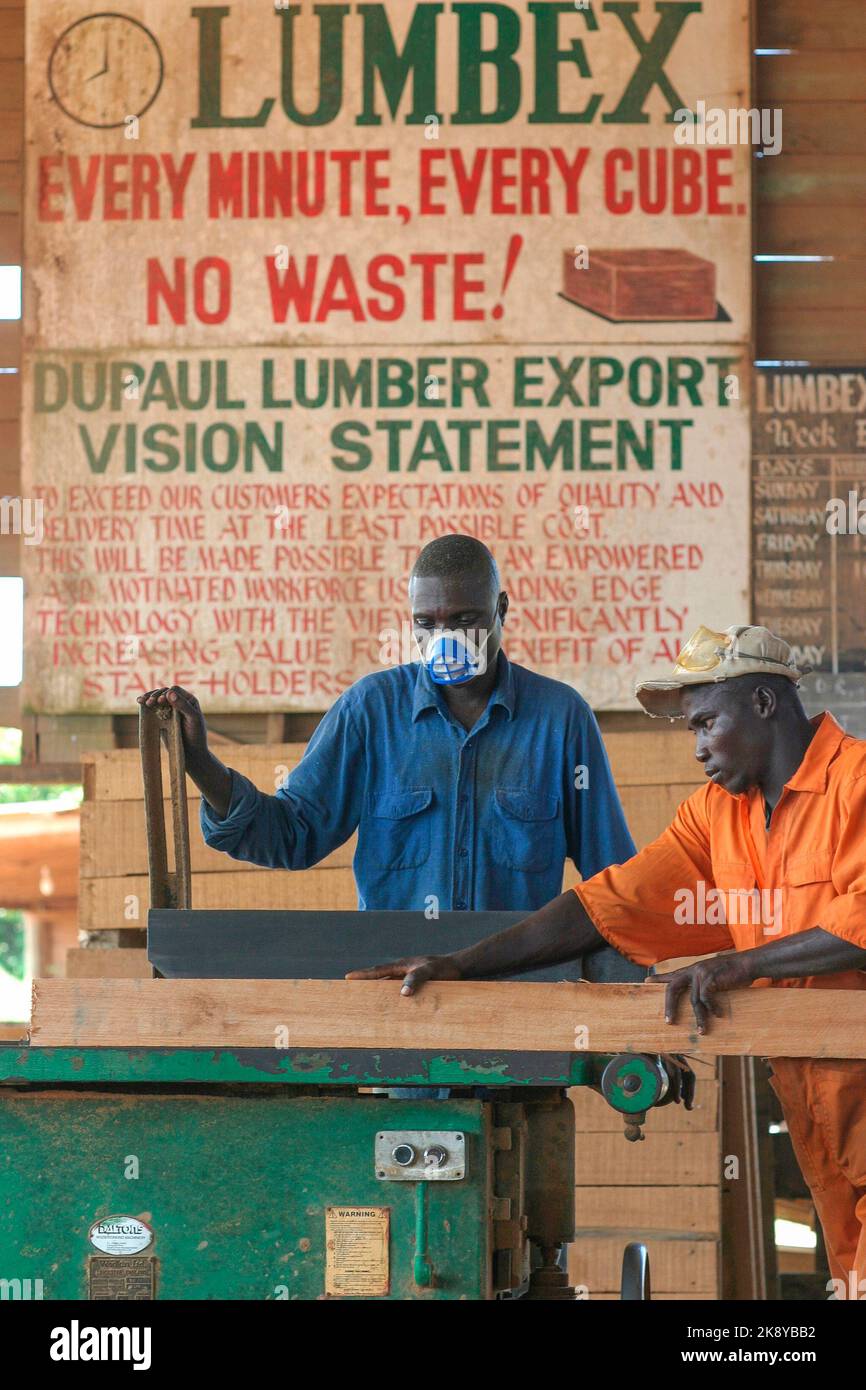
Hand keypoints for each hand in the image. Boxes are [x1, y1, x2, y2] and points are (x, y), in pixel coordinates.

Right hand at [137, 686, 208, 764]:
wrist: (192, 752)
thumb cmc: (196, 735)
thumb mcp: (193, 719)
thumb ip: (183, 705)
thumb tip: (169, 692)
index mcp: (189, 700)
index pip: (175, 691)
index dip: (166, 694)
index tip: (160, 702)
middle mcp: (179, 703)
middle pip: (164, 693)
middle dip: (155, 696)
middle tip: (149, 703)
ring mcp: (169, 710)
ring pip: (157, 699)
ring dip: (149, 698)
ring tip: (141, 701)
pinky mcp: (161, 718)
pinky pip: (153, 708)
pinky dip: (146, 705)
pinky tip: (140, 702)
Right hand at [346, 954, 461, 995]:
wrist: (459, 968)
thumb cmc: (444, 967)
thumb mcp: (430, 971)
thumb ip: (416, 979)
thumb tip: (402, 993)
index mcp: (401, 966)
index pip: (378, 971)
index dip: (362, 975)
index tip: (347, 978)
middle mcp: (402, 973)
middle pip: (379, 980)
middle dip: (365, 986)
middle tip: (350, 994)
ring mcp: (408, 980)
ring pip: (389, 989)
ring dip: (379, 996)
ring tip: (366, 1006)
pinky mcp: (416, 987)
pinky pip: (401, 995)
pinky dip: (394, 1002)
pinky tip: (392, 1011)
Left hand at [654, 953, 753, 1033]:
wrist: (748, 963)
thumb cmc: (733, 972)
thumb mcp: (715, 976)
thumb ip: (705, 984)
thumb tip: (702, 1001)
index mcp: (693, 970)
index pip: (672, 975)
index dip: (659, 978)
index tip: (646, 981)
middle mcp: (694, 970)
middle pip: (673, 988)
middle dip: (669, 1006)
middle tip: (669, 1022)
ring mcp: (701, 974)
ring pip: (694, 1001)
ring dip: (699, 1018)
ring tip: (702, 1031)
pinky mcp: (711, 979)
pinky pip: (707, 1000)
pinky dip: (713, 1010)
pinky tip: (720, 1015)